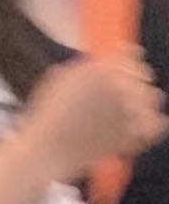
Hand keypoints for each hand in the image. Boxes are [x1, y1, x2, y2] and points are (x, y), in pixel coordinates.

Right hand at [25, 49, 167, 183]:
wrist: (47, 149)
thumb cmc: (47, 116)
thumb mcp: (59, 78)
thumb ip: (87, 66)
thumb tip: (105, 60)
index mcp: (100, 68)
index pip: (131, 54)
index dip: (127, 63)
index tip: (123, 72)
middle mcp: (118, 85)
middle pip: (144, 73)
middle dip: (135, 82)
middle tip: (122, 96)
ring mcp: (129, 110)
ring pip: (155, 97)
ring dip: (144, 102)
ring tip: (128, 113)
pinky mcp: (134, 134)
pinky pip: (158, 124)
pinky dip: (152, 125)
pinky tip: (139, 130)